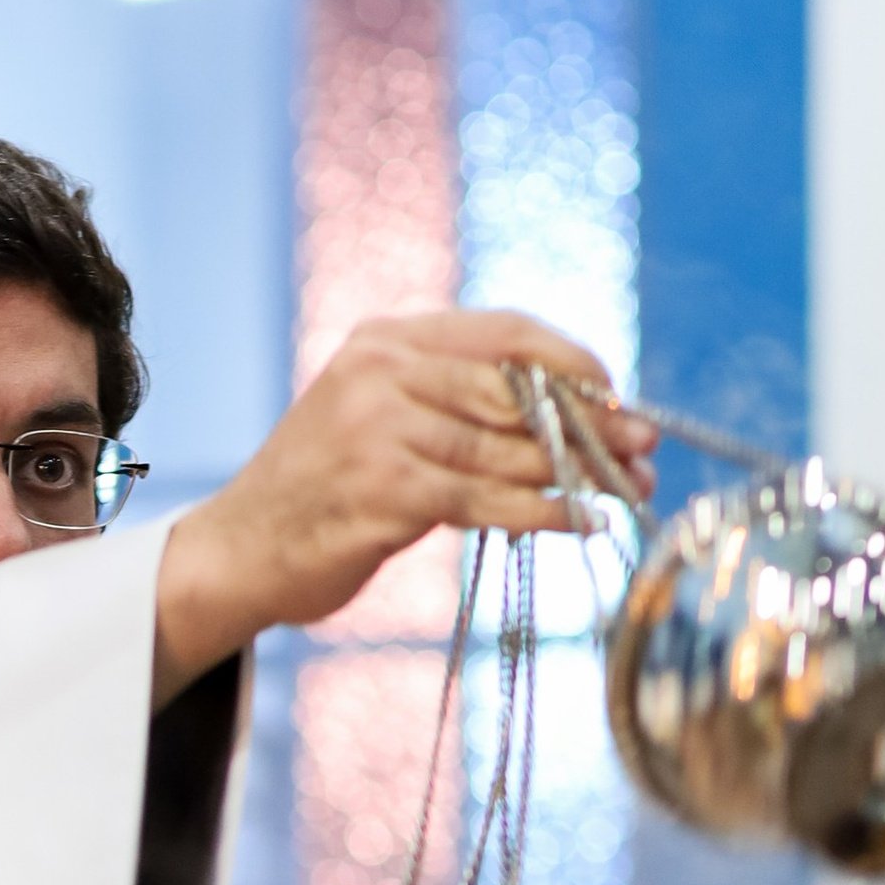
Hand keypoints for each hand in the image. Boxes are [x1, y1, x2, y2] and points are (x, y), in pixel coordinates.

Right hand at [152, 312, 655, 699]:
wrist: (239, 551)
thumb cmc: (322, 493)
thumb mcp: (378, 421)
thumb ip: (451, 405)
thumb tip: (563, 414)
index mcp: (386, 342)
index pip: (503, 332)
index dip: (571, 360)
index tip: (617, 394)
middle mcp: (382, 371)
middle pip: (516, 388)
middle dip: (591, 421)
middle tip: (646, 447)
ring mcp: (381, 429)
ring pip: (508, 448)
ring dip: (580, 472)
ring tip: (630, 489)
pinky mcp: (387, 490)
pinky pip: (491, 499)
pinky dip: (547, 511)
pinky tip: (585, 522)